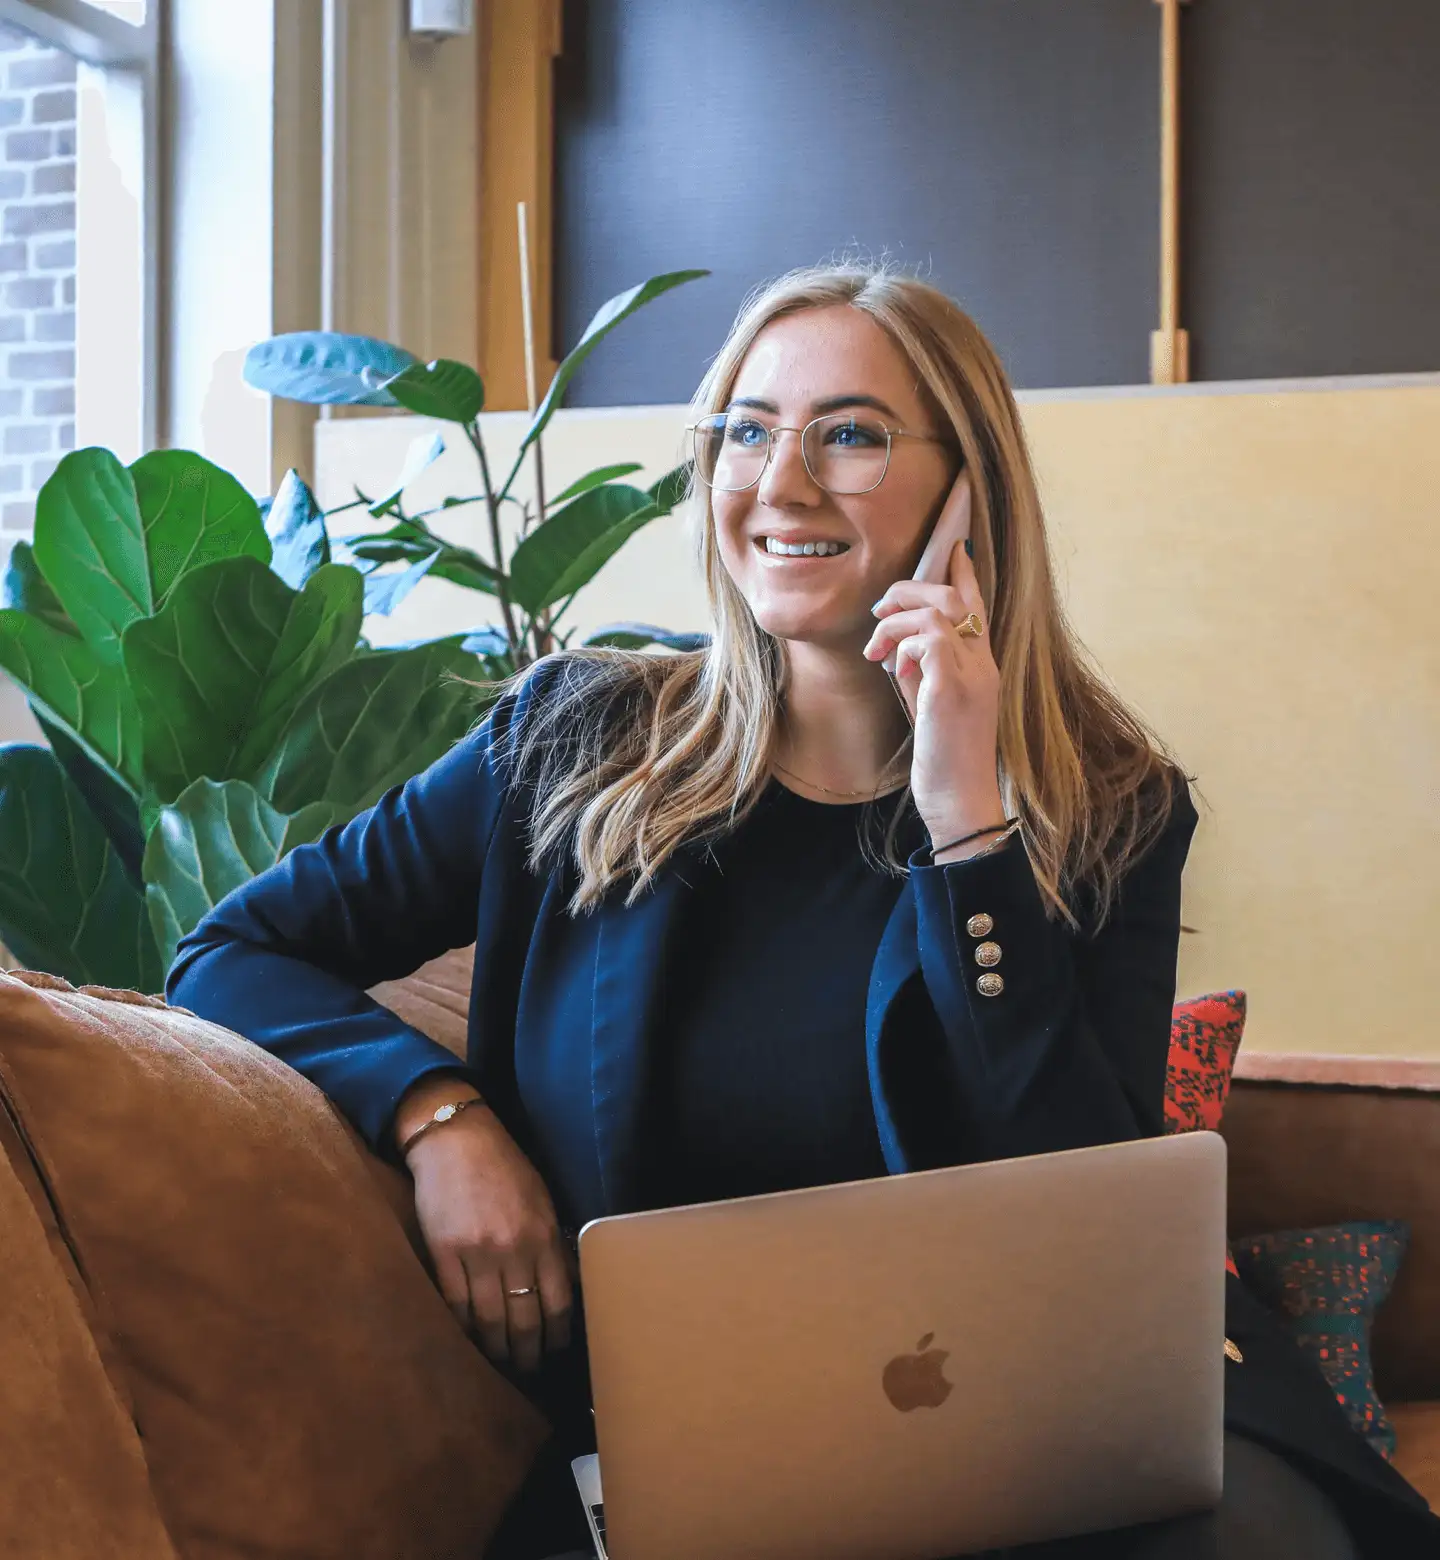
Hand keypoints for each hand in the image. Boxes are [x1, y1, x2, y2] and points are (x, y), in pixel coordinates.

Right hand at [404, 1102, 572, 1371]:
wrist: (456, 1139)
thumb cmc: (504, 1167)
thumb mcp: (541, 1199)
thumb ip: (552, 1243)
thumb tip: (566, 1284)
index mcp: (542, 1236)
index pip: (557, 1301)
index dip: (558, 1335)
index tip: (556, 1351)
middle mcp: (513, 1249)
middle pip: (524, 1320)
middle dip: (528, 1353)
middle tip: (528, 1371)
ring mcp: (477, 1253)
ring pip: (490, 1320)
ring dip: (496, 1349)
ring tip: (499, 1364)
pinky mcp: (444, 1253)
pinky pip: (456, 1304)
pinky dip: (464, 1328)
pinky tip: (469, 1340)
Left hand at [862, 513, 1003, 843]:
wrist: (960, 802)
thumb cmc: (943, 759)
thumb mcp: (930, 705)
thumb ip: (920, 671)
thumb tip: (898, 647)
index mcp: (982, 666)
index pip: (978, 605)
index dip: (964, 572)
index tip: (954, 546)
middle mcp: (984, 664)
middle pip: (952, 596)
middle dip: (909, 590)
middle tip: (879, 611)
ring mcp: (972, 676)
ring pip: (937, 611)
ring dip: (896, 620)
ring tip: (875, 647)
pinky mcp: (953, 691)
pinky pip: (928, 640)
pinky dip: (903, 645)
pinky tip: (891, 667)